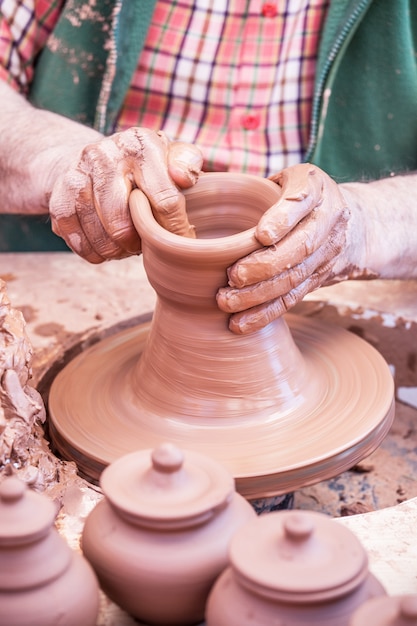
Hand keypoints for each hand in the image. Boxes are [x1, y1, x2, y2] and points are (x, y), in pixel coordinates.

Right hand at [49, 128, 202, 262]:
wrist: (92, 159)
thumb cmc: (142, 165)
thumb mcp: (169, 156)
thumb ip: (186, 163)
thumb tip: (183, 178)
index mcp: (140, 144)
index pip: (164, 200)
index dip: (173, 230)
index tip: (178, 243)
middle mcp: (105, 155)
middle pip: (123, 224)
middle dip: (139, 244)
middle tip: (145, 244)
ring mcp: (77, 175)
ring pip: (100, 236)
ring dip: (116, 251)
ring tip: (126, 248)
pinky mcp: (58, 196)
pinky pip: (77, 239)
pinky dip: (93, 252)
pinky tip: (104, 249)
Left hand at [217, 163, 351, 333]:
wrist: (354, 224)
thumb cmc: (296, 196)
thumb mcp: (285, 177)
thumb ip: (252, 182)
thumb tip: (186, 181)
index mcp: (315, 186)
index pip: (301, 201)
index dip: (282, 219)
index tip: (261, 235)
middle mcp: (328, 220)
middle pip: (299, 247)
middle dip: (265, 265)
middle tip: (232, 277)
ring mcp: (327, 253)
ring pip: (294, 278)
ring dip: (260, 294)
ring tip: (226, 302)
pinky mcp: (319, 280)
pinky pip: (292, 299)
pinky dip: (265, 314)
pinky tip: (240, 323)